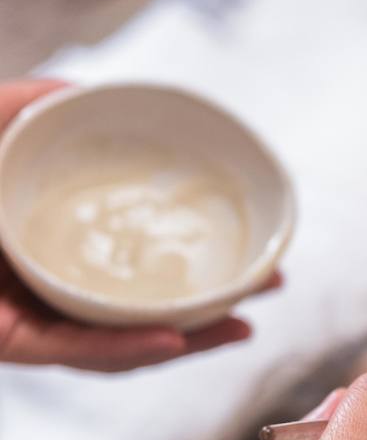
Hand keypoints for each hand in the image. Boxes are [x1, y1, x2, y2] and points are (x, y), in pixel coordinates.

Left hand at [0, 80, 274, 369]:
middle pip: (137, 309)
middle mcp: (41, 286)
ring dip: (185, 341)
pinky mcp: (9, 344)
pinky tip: (171, 339)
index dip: (186, 257)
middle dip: (209, 312)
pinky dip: (123, 348)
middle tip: (268, 288)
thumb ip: (22, 101)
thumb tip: (83, 88)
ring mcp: (27, 320)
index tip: (242, 244)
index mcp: (40, 246)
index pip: (126, 262)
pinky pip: (71, 350)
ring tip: (240, 327)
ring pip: (117, 344)